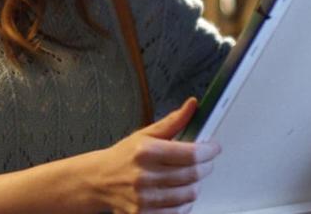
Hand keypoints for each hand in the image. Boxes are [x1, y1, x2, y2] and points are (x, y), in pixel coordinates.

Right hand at [87, 97, 220, 212]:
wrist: (97, 180)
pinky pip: (180, 211)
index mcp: (145, 151)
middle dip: (205, 166)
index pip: (192, 153)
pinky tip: (176, 192)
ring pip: (190, 194)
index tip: (213, 148)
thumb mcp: (144, 135)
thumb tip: (192, 106)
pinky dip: (184, 202)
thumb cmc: (123, 157)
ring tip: (186, 177)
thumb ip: (172, 122)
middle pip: (194, 174)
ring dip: (194, 184)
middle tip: (202, 162)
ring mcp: (145, 198)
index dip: (209, 151)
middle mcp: (144, 175)